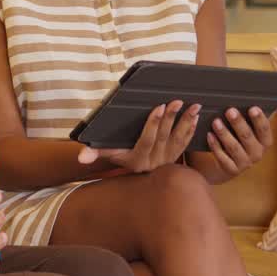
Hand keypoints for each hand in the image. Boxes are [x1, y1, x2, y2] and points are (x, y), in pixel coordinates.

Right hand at [78, 101, 201, 172]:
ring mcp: (167, 161)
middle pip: (164, 138)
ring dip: (186, 122)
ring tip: (194, 106)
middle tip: (177, 101)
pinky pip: (185, 144)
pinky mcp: (176, 158)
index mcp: (137, 160)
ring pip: (178, 140)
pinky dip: (191, 130)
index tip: (159, 107)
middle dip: (172, 118)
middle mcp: (154, 162)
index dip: (154, 124)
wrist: (137, 174)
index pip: (147, 140)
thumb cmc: (120, 156)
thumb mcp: (109, 154)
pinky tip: (196, 117)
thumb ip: (95, 153)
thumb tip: (81, 157)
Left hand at [205, 106, 272, 176]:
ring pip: (234, 147)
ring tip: (216, 122)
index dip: (259, 119)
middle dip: (238, 123)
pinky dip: (215, 145)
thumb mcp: (245, 130)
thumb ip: (247, 118)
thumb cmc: (238, 140)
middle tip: (230, 111)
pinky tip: (209, 135)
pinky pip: (222, 157)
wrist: (226, 165)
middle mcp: (257, 154)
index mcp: (265, 142)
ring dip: (224, 133)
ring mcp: (244, 163)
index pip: (264, 129)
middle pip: (248, 137)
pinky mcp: (231, 170)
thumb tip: (243, 100)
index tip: (253, 108)